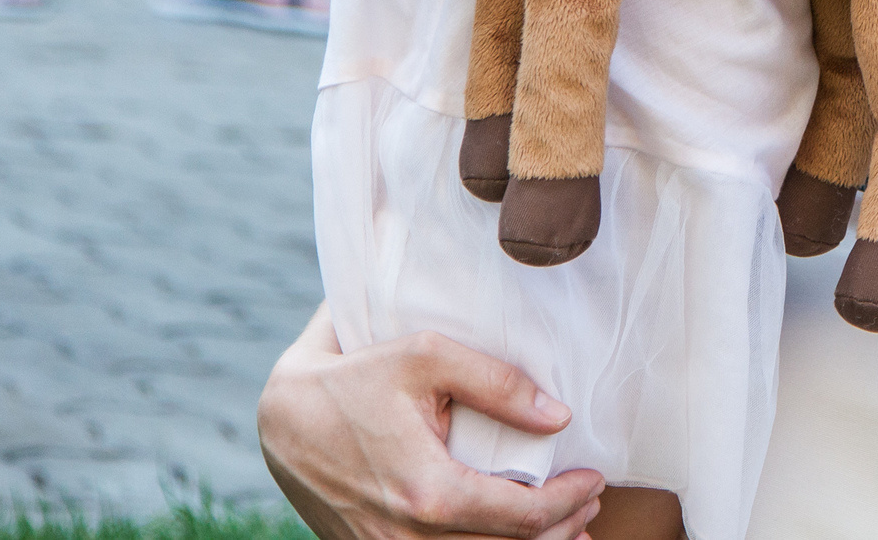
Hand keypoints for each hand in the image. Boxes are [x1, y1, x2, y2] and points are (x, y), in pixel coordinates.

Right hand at [257, 306, 605, 539]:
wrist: (283, 419)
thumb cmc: (357, 378)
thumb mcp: (427, 356)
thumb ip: (497, 383)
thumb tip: (557, 417)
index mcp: (428, 492)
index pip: (521, 517)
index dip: (568, 502)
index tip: (594, 478)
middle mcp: (408, 536)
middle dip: (560, 531)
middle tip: (589, 503)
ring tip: (566, 527)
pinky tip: (511, 536)